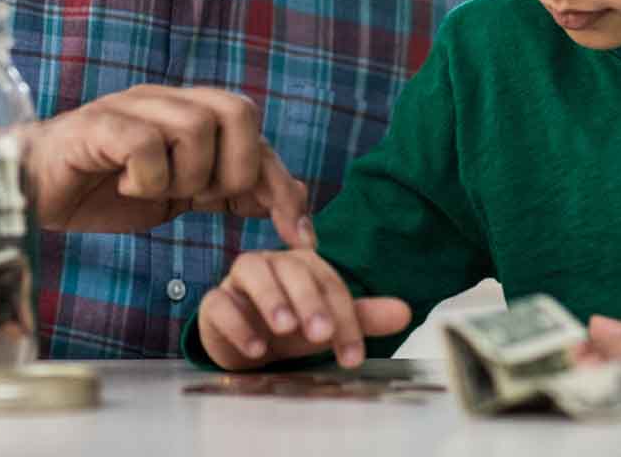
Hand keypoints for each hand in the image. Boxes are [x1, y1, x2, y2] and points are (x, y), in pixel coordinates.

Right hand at [22, 86, 313, 245]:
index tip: (300, 236)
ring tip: (158, 192)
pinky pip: (145, 143)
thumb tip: (289, 196)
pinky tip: (127, 186)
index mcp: (189, 112)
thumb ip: (227, 188)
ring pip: (196, 126)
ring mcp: (131, 106)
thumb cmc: (104, 188)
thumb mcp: (178, 195)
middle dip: (235, 170)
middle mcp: (166, 100)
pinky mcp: (97, 124)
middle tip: (203, 200)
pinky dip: (147, 177)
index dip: (283, 185)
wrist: (31, 190)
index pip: (257, 132)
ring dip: (187, 176)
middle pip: (238, 110)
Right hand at [197, 248, 411, 369]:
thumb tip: (405, 312)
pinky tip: (255, 347)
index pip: (329, 282)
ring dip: (271, 300)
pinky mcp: (215, 303)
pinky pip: (220, 303)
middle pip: (292, 269)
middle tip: (321, 334)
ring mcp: (239, 281)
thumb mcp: (326, 326)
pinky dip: (237, 323)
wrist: (243, 344)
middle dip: (309, 301)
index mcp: (303, 265)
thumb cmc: (288, 329)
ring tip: (285, 329)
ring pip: (253, 272)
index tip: (353, 356)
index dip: (344, 317)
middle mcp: (272, 264)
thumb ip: (362, 317)